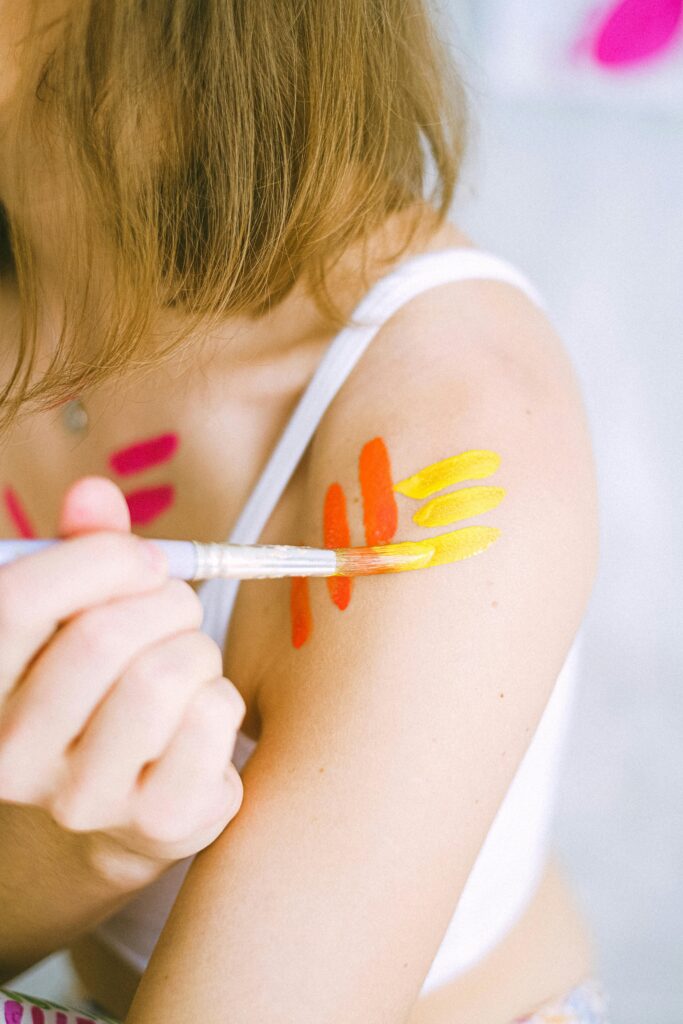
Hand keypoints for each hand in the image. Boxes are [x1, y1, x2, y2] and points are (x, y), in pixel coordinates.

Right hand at [0, 477, 245, 883]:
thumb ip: (81, 551)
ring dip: (197, 649)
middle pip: (101, 638)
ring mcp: (83, 799)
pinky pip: (213, 718)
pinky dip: (223, 697)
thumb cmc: (106, 690)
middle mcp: (13, 756)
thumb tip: (92, 493)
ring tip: (186, 664)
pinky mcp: (159, 822)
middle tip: (176, 607)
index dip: (98, 557)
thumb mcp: (80, 615)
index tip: (142, 558)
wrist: (135, 803)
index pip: (19, 602)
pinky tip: (200, 714)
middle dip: (164, 600)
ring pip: (164, 676)